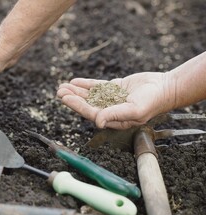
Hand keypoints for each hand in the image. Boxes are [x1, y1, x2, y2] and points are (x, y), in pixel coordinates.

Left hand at [57, 72, 174, 129]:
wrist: (165, 88)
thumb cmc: (152, 102)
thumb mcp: (134, 110)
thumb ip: (115, 115)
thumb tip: (97, 122)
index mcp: (113, 119)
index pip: (90, 112)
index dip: (76, 105)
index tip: (65, 97)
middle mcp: (110, 110)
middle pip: (87, 104)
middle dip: (72, 98)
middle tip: (59, 91)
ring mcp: (111, 98)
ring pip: (90, 95)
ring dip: (76, 91)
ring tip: (62, 86)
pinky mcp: (115, 88)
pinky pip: (97, 86)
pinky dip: (86, 84)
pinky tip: (75, 81)